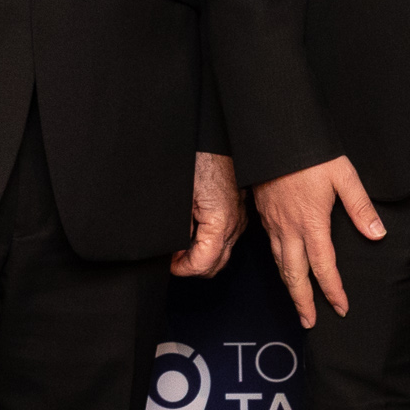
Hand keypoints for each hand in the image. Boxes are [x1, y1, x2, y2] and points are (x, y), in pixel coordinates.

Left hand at [174, 152, 245, 276]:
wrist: (216, 140)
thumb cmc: (201, 160)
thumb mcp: (181, 198)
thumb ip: (179, 229)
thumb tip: (175, 250)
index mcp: (220, 222)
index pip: (204, 263)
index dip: (183, 269)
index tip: (170, 265)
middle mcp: (234, 224)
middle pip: (216, 265)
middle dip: (193, 267)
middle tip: (173, 258)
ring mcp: (239, 219)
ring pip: (222, 254)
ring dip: (202, 256)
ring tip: (181, 246)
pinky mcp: (238, 212)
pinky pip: (227, 238)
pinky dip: (210, 244)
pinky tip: (193, 233)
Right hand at [255, 156, 386, 323]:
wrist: (274, 137)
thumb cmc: (310, 154)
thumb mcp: (343, 176)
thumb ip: (360, 207)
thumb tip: (377, 233)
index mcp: (311, 223)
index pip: (324, 267)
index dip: (333, 290)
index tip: (341, 307)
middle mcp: (289, 229)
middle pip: (295, 275)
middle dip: (303, 301)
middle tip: (309, 322)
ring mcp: (274, 224)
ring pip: (280, 264)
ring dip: (290, 287)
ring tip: (298, 303)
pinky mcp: (264, 215)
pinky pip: (272, 249)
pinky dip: (279, 266)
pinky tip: (285, 267)